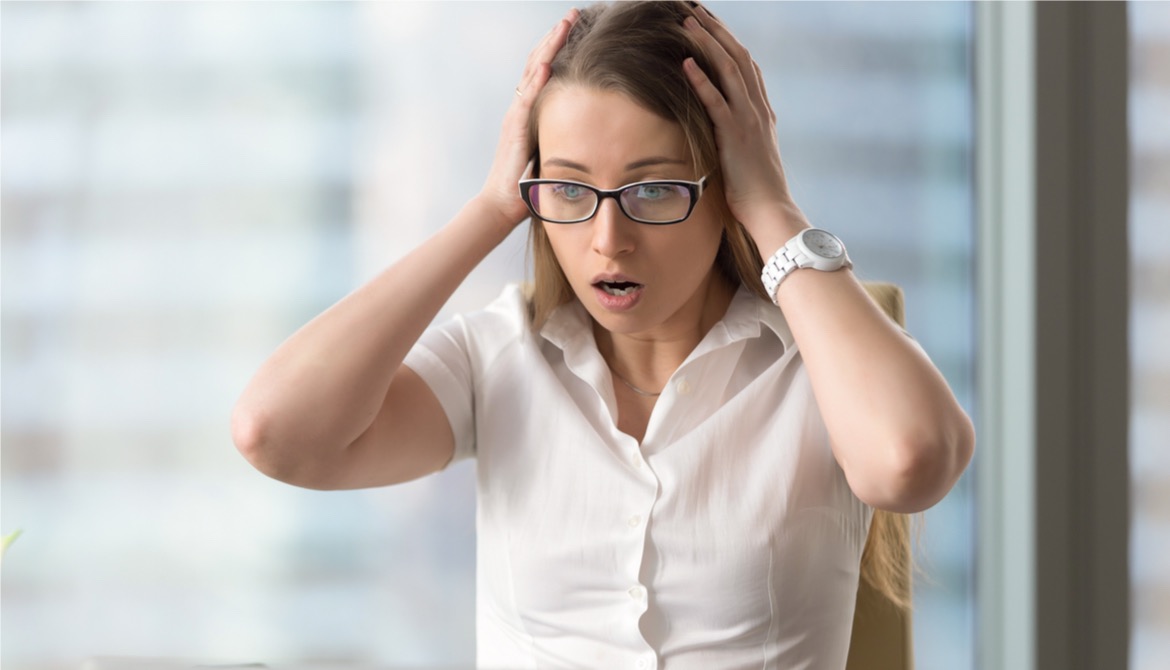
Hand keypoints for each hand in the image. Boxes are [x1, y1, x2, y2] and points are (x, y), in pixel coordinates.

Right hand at [477, 8, 579, 233]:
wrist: (502, 204)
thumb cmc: (528, 184)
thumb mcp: (551, 151)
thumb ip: (565, 135)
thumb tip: (594, 130)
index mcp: (529, 110)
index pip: (544, 69)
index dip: (559, 47)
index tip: (577, 27)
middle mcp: (520, 106)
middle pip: (537, 61)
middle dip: (556, 36)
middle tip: (574, 13)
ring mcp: (515, 115)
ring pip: (532, 72)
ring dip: (548, 47)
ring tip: (564, 25)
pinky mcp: (515, 129)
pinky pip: (526, 99)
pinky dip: (536, 79)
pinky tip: (547, 62)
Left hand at [682, 7, 808, 253]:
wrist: (770, 210)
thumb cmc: (756, 189)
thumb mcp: (749, 154)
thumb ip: (740, 135)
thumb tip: (724, 129)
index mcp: (761, 111)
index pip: (745, 65)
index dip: (728, 40)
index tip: (709, 22)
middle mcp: (757, 109)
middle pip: (737, 56)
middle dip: (716, 30)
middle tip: (694, 9)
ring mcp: (748, 120)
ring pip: (728, 70)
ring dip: (706, 44)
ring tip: (686, 22)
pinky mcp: (735, 136)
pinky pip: (717, 102)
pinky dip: (701, 81)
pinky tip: (685, 64)